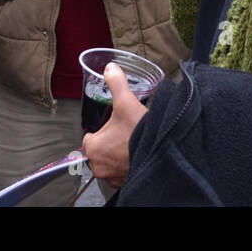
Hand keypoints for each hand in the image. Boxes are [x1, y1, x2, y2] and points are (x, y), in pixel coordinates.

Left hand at [81, 63, 149, 186]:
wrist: (163, 152)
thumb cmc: (141, 131)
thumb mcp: (127, 103)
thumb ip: (116, 83)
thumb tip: (110, 67)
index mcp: (94, 148)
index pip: (89, 139)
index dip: (101, 131)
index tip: (113, 127)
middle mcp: (99, 167)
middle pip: (98, 152)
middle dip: (108, 144)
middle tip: (124, 135)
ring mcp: (112, 177)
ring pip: (108, 163)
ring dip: (116, 156)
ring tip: (130, 144)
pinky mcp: (124, 183)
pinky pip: (119, 174)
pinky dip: (125, 167)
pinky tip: (135, 155)